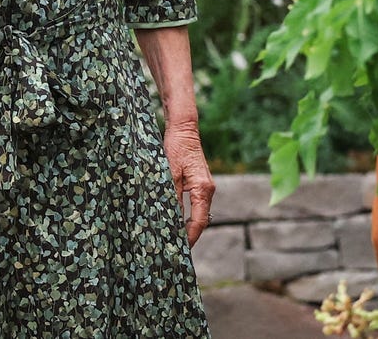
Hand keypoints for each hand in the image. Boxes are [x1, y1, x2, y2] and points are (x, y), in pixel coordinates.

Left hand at [163, 121, 214, 246]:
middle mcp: (208, 190)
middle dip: (190, 235)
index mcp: (203, 189)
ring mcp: (206, 186)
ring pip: (199, 212)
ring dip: (189, 225)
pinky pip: (197, 204)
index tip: (181, 249)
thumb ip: (172, 196)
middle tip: (175, 248)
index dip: (190, 237)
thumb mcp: (170, 173)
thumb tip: (169, 218)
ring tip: (175, 238)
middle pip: (201, 219)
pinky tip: (177, 220)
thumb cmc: (176, 147)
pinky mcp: (201, 182)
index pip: (199, 221)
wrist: (184, 128)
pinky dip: (189, 215)